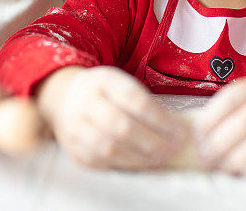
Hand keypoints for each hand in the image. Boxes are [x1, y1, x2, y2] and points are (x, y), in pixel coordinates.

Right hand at [40, 66, 184, 169]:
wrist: (67, 98)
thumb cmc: (106, 93)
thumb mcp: (122, 85)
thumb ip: (145, 103)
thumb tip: (175, 130)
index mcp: (103, 81)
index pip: (135, 101)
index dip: (160, 120)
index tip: (178, 131)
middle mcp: (85, 102)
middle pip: (122, 127)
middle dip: (153, 142)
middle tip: (173, 149)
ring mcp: (75, 126)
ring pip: (110, 148)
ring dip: (140, 158)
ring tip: (160, 159)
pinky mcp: (73, 148)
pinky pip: (101, 161)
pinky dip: (125, 165)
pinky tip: (140, 163)